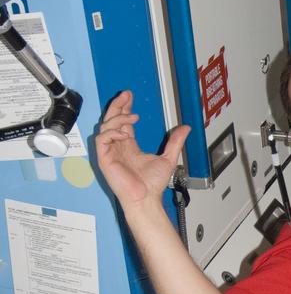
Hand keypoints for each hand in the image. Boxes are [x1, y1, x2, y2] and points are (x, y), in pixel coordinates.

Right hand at [95, 90, 188, 210]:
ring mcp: (110, 152)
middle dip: (117, 105)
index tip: (130, 97)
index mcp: (129, 146)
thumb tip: (185, 128)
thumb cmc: (152, 185)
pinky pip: (102, 139)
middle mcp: (118, 147)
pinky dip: (112, 132)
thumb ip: (175, 142)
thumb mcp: (168, 158)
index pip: (123, 122)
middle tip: (125, 95)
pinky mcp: (105, 158)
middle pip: (112, 120)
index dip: (125, 108)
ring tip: (133, 117)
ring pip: (105, 126)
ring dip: (118, 118)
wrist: (146, 198)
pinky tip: (125, 133)